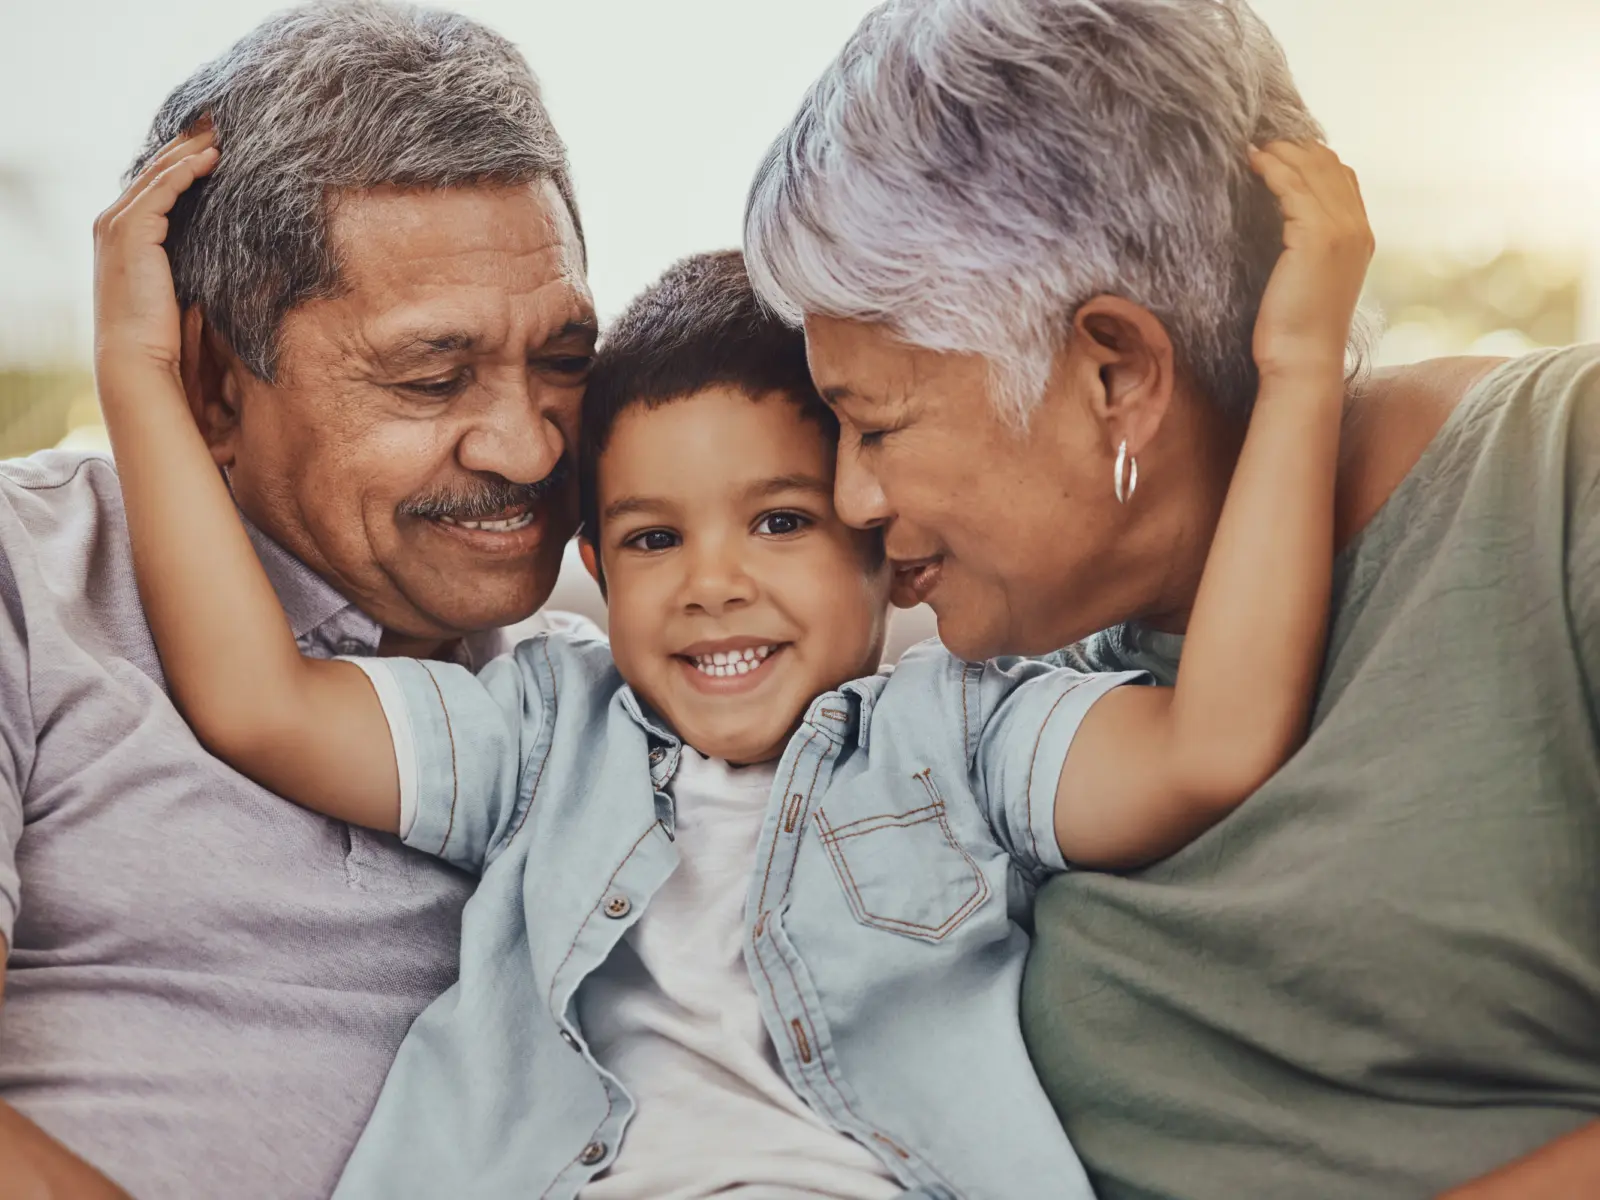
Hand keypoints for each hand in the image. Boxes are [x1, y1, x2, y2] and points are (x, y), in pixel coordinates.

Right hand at [93, 122, 217, 389]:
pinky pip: (162, 189)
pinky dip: (187, 171)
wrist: (138, 357)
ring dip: (191, 149)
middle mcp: (115, 220)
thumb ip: (192, 257)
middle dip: (189, 142)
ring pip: (159, 172)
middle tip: (222, 121)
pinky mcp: (130, 231)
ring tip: (224, 131)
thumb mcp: (181, 283)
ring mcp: (118, 223)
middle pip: (156, 167)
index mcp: (125, 231)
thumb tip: (227, 249)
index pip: (156, 181)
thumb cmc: (163, 331)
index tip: (217, 141)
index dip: (184, 158)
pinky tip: (213, 159)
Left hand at [1248, 141, 1373, 383]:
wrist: (1302, 360)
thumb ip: (1305, 248)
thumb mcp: (1308, 279)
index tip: (1281, 150)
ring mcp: (1340, 229)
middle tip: (1261, 139)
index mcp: (1360, 236)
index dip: (1313, 158)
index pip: (1343, 178)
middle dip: (1295, 148)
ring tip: (1252, 147)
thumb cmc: (1295, 330)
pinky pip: (1292, 186)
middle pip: (1329, 166)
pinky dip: (1271, 168)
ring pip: (1312, 170)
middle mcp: (1356, 227)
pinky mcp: (1315, 235)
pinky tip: (1252, 162)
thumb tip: (1279, 224)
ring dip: (1281, 153)